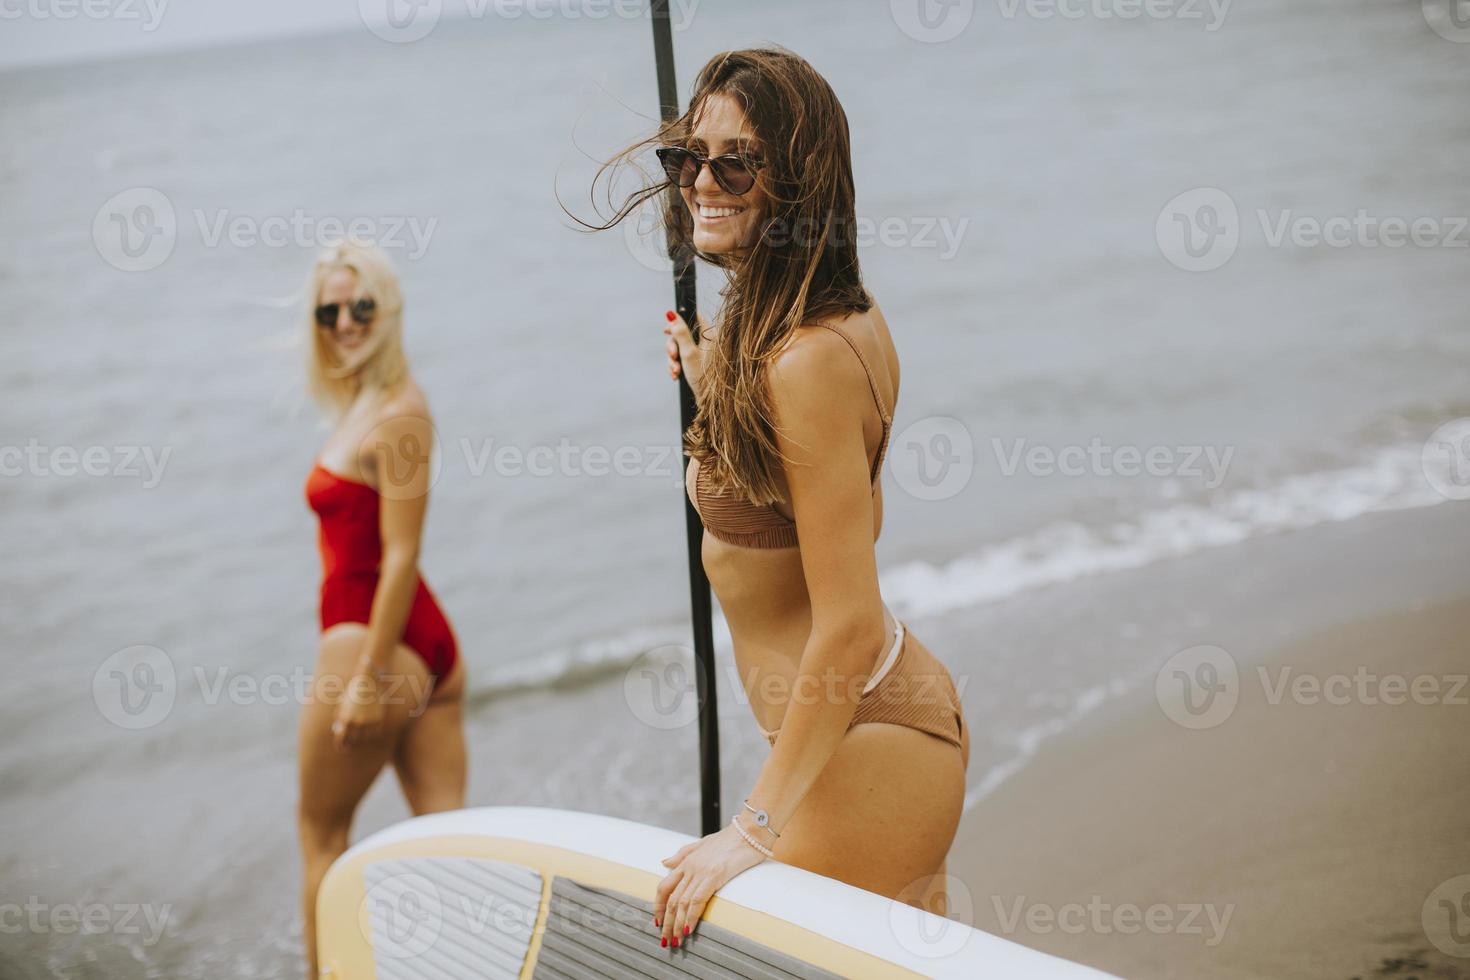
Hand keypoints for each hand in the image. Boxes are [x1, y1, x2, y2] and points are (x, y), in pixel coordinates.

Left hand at [331, 670, 385, 749]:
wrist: (367, 680)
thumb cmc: (352, 690)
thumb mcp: (341, 703)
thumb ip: (339, 716)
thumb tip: (337, 728)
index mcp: (345, 719)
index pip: (341, 738)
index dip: (340, 745)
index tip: (341, 747)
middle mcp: (357, 723)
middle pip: (353, 740)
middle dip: (350, 743)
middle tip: (350, 746)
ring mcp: (369, 722)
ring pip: (366, 738)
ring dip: (363, 739)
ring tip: (361, 740)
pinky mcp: (379, 719)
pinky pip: (376, 732)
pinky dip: (373, 734)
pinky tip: (372, 734)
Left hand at [653, 819, 768, 947]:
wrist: (749, 830)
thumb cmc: (730, 838)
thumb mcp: (702, 843)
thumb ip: (682, 854)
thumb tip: (663, 863)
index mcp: (686, 861)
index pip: (664, 887)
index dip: (658, 906)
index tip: (658, 922)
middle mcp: (689, 867)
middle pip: (670, 900)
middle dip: (666, 923)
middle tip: (665, 941)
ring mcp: (700, 872)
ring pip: (681, 903)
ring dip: (676, 925)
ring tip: (676, 941)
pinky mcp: (714, 875)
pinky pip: (697, 900)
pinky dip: (691, 917)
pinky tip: (689, 930)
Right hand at [662, 309, 708, 395]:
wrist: (711, 401)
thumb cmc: (704, 376)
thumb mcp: (688, 353)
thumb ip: (679, 332)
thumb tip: (671, 314)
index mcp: (710, 334)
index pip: (692, 318)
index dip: (677, 322)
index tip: (665, 331)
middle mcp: (708, 342)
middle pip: (682, 335)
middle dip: (673, 348)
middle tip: (672, 356)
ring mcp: (703, 353)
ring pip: (681, 348)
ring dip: (673, 360)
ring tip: (675, 372)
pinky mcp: (698, 363)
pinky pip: (683, 359)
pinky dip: (677, 366)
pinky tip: (676, 376)